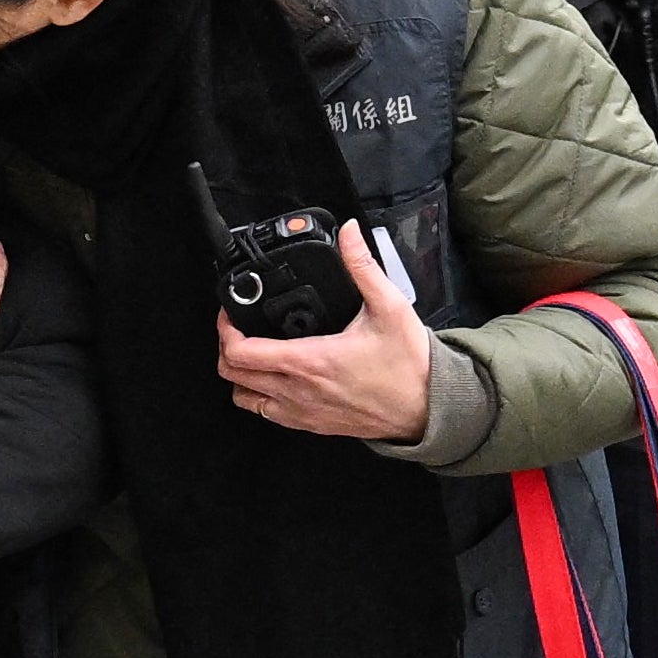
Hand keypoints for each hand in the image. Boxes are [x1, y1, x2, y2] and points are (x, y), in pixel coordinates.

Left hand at [213, 222, 431, 441]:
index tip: (231, 312)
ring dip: (239, 374)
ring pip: (243, 398)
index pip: (240, 351)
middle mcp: (298, 390)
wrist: (431, 408)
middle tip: (238, 327)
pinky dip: (258, 395)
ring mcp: (302, 411)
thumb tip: (350, 233)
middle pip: (232, 374)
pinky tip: (273, 377)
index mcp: (309, 361)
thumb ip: (363, 267)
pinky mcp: (311, 424)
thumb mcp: (390, 307)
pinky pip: (267, 414)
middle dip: (226, 346)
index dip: (225, 328)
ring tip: (252, 351)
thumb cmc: (411, 364)